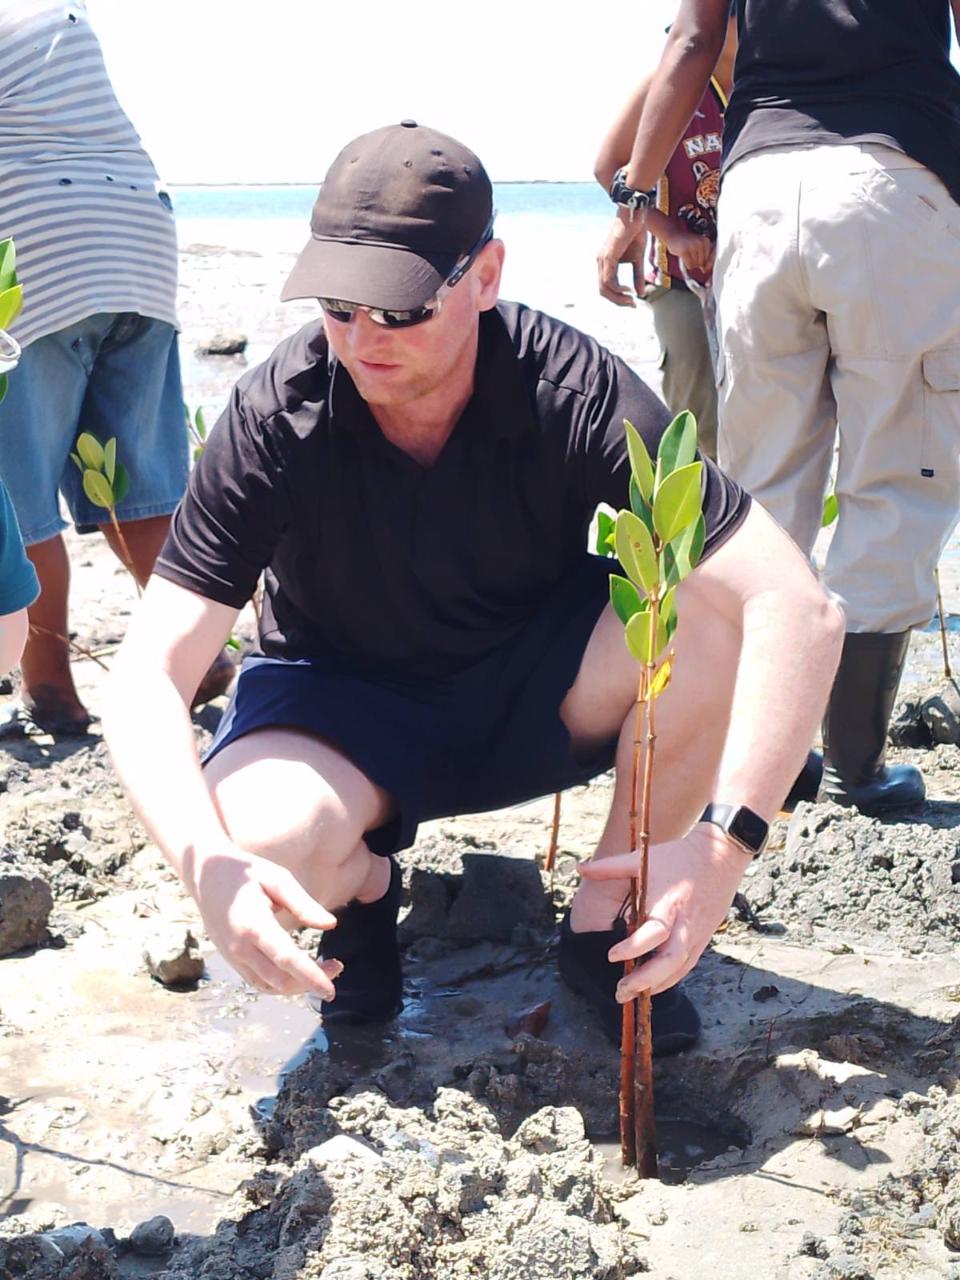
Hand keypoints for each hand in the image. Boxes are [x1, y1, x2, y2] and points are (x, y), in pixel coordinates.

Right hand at [190, 846, 341, 996]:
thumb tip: (331, 925)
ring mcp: (232, 956)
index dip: (311, 977)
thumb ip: (303, 904)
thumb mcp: (277, 878)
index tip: (331, 989)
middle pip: (280, 980)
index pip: (287, 960)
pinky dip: (281, 983)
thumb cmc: (246, 871)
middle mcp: (239, 947)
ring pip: (269, 987)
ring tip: (323, 970)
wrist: (205, 873)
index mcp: (253, 925)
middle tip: (337, 967)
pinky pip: (258, 981)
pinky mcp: (230, 959)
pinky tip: (299, 971)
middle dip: (311, 982)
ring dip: (297, 986)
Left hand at [578, 824, 750, 999]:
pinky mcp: (703, 938)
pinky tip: (653, 987)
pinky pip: (687, 965)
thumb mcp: (643, 858)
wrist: (721, 856)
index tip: (612, 956)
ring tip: (632, 997)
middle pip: (670, 960)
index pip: (655, 932)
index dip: (634, 947)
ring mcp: (696, 933)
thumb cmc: (678, 856)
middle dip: (645, 980)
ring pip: (679, 969)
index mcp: (669, 903)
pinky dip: (670, 979)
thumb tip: (579, 868)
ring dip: (656, 985)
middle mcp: (684, 923)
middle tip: (620, 991)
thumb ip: (609, 867)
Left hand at [597, 209, 646, 306]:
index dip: (618, 298)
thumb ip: (638, 276)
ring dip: (618, 297)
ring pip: (604, 288)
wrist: (634, 214)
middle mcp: (601, 263)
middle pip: (603, 291)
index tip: (633, 302)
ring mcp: (602, 260)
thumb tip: (640, 293)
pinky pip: (608, 279)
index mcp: (606, 264)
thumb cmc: (635, 233)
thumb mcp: (638, 259)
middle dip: (617, 301)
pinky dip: (617, 288)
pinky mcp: (608, 256)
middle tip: (632, 304)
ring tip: (631, 299)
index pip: (606, 288)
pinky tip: (628, 290)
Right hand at [665, 229, 715, 277]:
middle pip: (702, 263)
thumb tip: (706, 269)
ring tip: (687, 256)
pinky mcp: (684, 251)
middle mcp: (700, 243)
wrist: (673, 236)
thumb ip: (705, 257)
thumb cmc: (686, 243)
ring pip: (696, 265)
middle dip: (696, 263)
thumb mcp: (698, 247)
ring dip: (691, 264)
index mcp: (706, 241)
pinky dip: (686, 265)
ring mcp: (692, 247)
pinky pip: (689, 265)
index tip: (701, 263)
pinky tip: (684, 258)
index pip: (710, 258)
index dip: (705, 263)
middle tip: (691, 257)